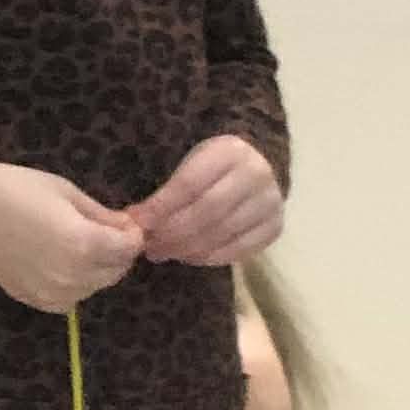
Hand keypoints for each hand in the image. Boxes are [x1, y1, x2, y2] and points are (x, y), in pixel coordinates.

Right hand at [0, 147, 143, 314]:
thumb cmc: (16, 188)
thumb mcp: (68, 193)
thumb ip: (103, 216)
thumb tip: (129, 228)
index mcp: (84, 244)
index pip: (130, 248)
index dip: (132, 234)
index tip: (124, 222)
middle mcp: (71, 276)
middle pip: (116, 271)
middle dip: (118, 253)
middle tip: (105, 232)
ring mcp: (50, 292)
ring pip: (94, 287)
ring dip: (97, 270)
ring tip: (78, 244)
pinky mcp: (32, 300)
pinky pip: (68, 299)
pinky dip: (73, 285)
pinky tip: (59, 263)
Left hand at [131, 136, 285, 268]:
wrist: (258, 165)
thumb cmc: (212, 166)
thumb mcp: (190, 164)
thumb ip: (166, 191)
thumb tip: (134, 221)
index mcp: (229, 151)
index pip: (189, 185)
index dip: (160, 208)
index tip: (138, 223)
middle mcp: (256, 174)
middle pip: (206, 212)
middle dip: (173, 233)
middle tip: (151, 246)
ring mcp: (270, 202)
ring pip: (222, 234)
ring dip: (188, 249)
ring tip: (165, 252)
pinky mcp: (275, 226)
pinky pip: (240, 250)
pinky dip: (211, 258)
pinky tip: (191, 256)